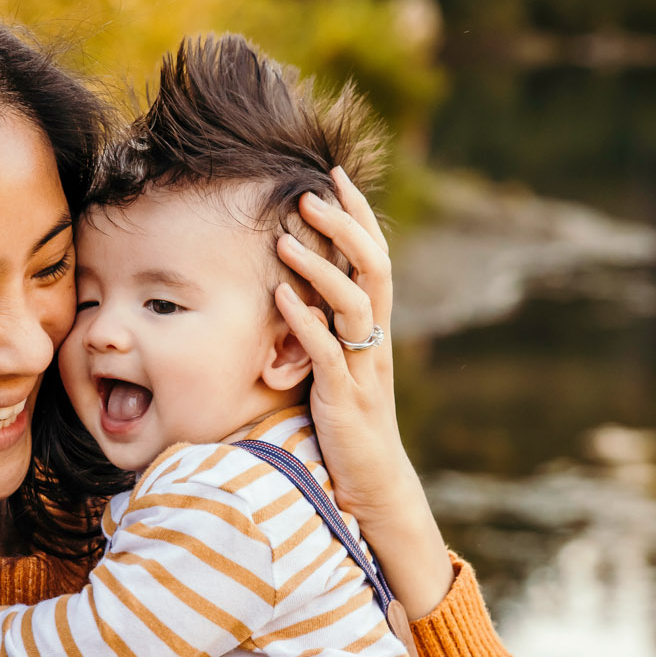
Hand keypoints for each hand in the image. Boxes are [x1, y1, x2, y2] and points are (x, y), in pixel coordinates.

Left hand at [275, 167, 453, 616]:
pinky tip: (279, 300)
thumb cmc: (348, 421)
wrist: (372, 482)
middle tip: (310, 194)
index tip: (335, 174)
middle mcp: (376, 340)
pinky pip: (327, 355)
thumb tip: (298, 282)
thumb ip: (327, 323)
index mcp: (376, 326)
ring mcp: (363, 369)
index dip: (359, 214)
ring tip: (286, 240)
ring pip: (352, 305)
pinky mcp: (344, 400)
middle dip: (344, 227)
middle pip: (373, 268)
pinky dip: (303, 324)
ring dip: (320, 269)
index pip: (374, 256)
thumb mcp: (340, 363)